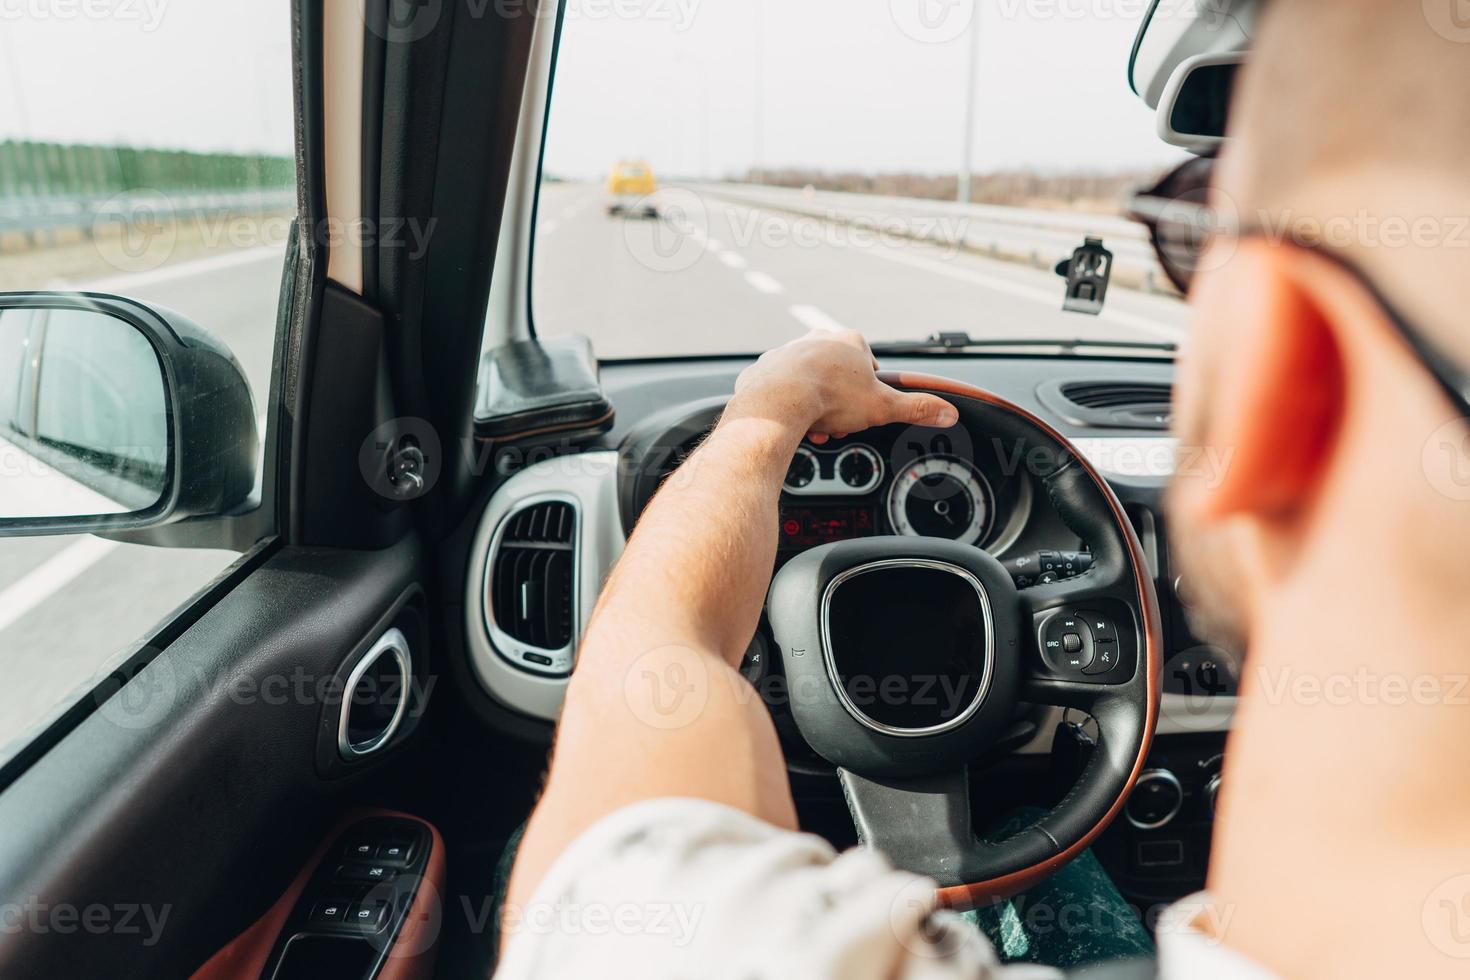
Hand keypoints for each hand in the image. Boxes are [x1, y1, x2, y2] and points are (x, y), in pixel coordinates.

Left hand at [731, 329, 957, 441]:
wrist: (777, 403)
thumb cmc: (830, 399)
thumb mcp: (883, 407)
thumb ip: (916, 408)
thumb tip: (947, 412)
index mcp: (850, 341)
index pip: (869, 364)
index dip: (869, 391)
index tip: (864, 409)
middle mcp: (818, 339)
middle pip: (837, 373)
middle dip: (840, 402)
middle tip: (839, 424)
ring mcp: (788, 351)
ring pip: (809, 380)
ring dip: (815, 403)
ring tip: (816, 427)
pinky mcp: (765, 367)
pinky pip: (780, 386)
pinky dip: (787, 402)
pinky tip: (791, 419)